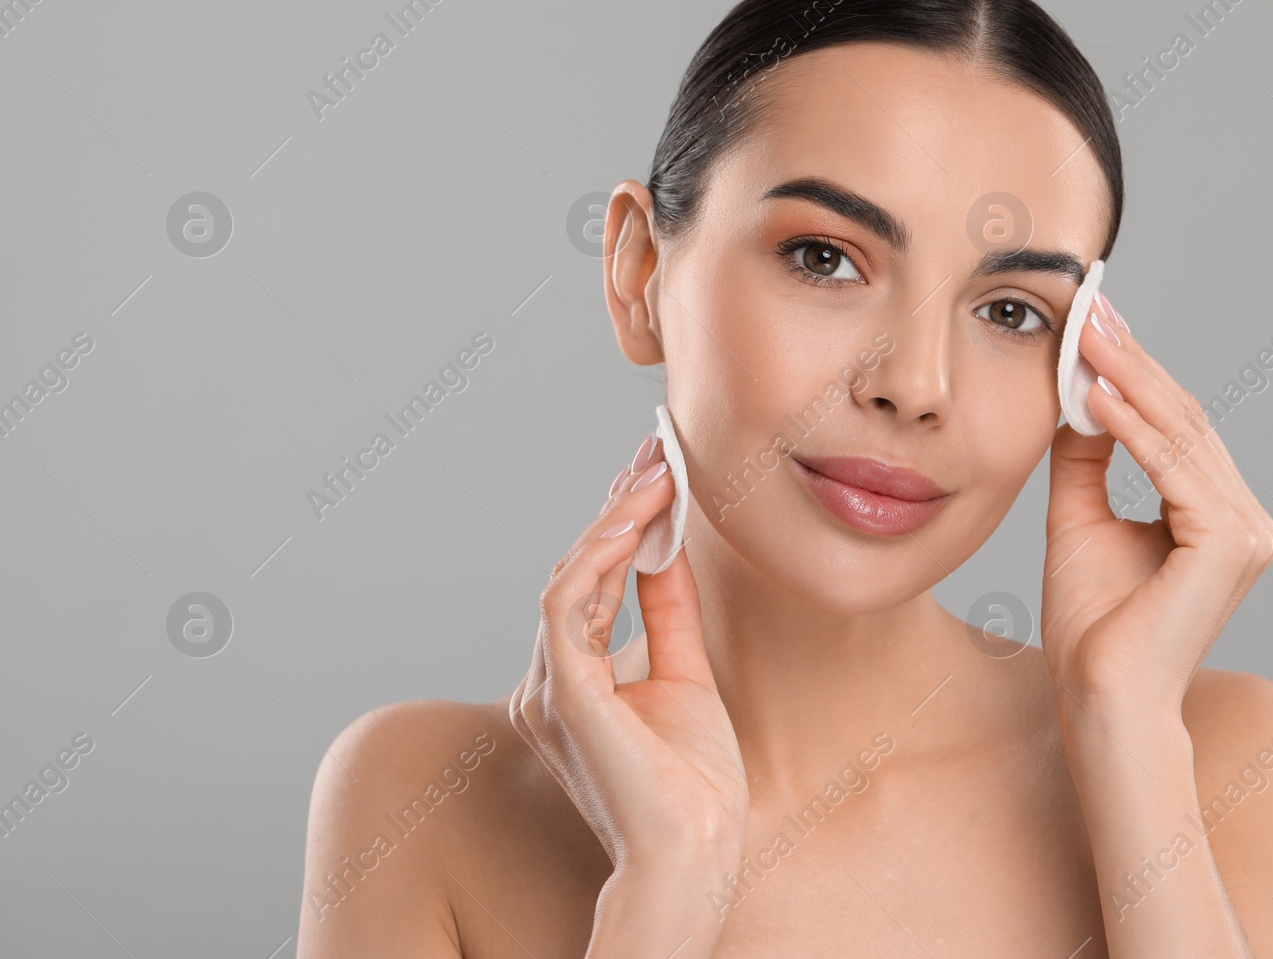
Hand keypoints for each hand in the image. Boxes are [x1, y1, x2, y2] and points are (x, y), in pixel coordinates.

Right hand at [509, 433, 747, 879]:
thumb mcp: (685, 671)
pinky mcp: (561, 693)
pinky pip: (566, 604)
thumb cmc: (693, 783)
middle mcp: (550, 680)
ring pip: (568, 577)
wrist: (696, 849)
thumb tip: (667, 545)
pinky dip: (598, 555)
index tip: (658, 470)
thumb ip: (667, 610)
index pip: (593, 581)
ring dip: (614, 519)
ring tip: (656, 473)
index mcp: (574, 679)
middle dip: (620, 505)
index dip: (622, 522)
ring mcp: (549, 686)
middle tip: (657, 450)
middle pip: (578, 569)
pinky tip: (635, 519)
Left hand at [1040, 294, 1272, 720]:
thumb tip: (1078, 393)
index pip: (1176, 427)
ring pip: (1181, 435)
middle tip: (1090, 307)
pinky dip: (1134, 429)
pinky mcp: (1230, 545)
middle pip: (1184, 420)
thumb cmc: (1091, 625)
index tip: (1093, 322)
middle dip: (1131, 360)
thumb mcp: (1080, 519)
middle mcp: (1246, 520)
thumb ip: (1087, 458)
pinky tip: (1093, 395)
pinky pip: (1174, 469)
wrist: (1099, 696)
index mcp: (1219, 516)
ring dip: (1128, 380)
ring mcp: (1248, 532)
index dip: (1133, 372)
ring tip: (1084, 335)